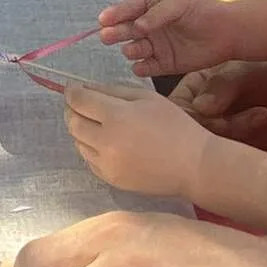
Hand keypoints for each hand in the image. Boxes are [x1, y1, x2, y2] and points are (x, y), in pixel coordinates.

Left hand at [64, 82, 209, 199]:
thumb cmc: (175, 126)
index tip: (74, 88)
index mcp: (116, 116)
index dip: (73, 91)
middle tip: (84, 105)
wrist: (193, 165)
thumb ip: (113, 90)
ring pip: (78, 142)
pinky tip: (108, 143)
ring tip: (99, 124)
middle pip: (72, 122)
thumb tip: (87, 89)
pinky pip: (89, 159)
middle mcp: (105, 141)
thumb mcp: (147, 97)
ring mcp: (106, 163)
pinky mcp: (110, 179)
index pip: (79, 100)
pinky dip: (92, 148)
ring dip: (82, 130)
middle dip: (73, 110)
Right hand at [98, 0, 232, 77]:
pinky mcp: (164, 65)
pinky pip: (146, 68)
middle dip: (116, 33)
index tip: (103, 19)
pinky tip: (141, 66)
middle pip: (126, 31)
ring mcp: (156, 47)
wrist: (226, 33)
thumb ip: (157, 14)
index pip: (128, 10)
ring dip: (130, 50)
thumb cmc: (202, 12)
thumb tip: (137, 26)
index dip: (115, 14)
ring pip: (134, 50)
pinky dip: (141, 68)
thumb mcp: (178, 5)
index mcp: (151, 8)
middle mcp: (149, 28)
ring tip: (135, 49)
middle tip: (107, 36)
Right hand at [173, 57, 266, 153]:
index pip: (179, 114)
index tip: (220, 118)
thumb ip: (222, 85)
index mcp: (194, 92)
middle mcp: (203, 118)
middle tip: (261, 114)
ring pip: (217, 154)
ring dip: (246, 137)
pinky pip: (238, 166)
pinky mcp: (240, 159)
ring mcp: (221, 141)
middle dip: (229, 130)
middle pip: (196, 138)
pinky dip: (258, 148)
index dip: (195, 121)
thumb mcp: (246, 71)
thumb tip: (200, 108)